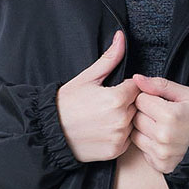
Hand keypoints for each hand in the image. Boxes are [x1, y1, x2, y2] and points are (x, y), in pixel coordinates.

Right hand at [56, 31, 139, 162]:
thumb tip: (121, 37)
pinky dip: (120, 135)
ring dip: (125, 119)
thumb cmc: (67, 103)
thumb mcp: (87, 77)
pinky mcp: (115, 151)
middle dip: (127, 102)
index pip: (138, 87)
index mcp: (117, 98)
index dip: (127, 86)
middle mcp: (121, 119)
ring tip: (105, 117)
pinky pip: (127, 139)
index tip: (115, 89)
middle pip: (138, 105)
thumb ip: (110, 58)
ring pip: (134, 122)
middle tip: (107, 104)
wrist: (50, 131)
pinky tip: (104, 129)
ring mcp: (119, 137)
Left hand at [129, 74, 188, 173]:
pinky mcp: (159, 163)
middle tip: (158, 113)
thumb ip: (159, 84)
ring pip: (134, 133)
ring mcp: (161, 152)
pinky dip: (146, 142)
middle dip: (144, 113)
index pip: (140, 99)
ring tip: (158, 125)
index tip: (158, 101)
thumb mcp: (184, 94)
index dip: (148, 97)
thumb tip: (137, 79)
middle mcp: (164, 136)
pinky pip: (140, 148)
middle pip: (135, 117)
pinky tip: (159, 139)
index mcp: (171, 115)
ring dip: (143, 128)